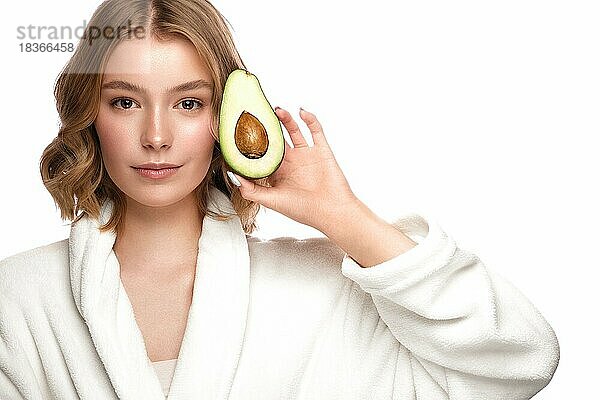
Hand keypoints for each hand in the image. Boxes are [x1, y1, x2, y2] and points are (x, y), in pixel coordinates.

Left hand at [228, 106, 359, 231]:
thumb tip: (232, 176)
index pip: (261, 154)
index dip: (252, 143)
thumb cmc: (303, 210)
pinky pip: (316, 130)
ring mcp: (306, 155)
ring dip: (286, 119)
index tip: (240, 130)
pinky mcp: (321, 150)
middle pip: (276, 138)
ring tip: (276, 110)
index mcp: (278, 173)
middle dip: (267, 126)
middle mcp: (291, 162)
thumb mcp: (272, 201)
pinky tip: (301, 111)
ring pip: (294, 131)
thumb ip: (251, 190)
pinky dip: (310, 119)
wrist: (331, 212)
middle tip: (257, 112)